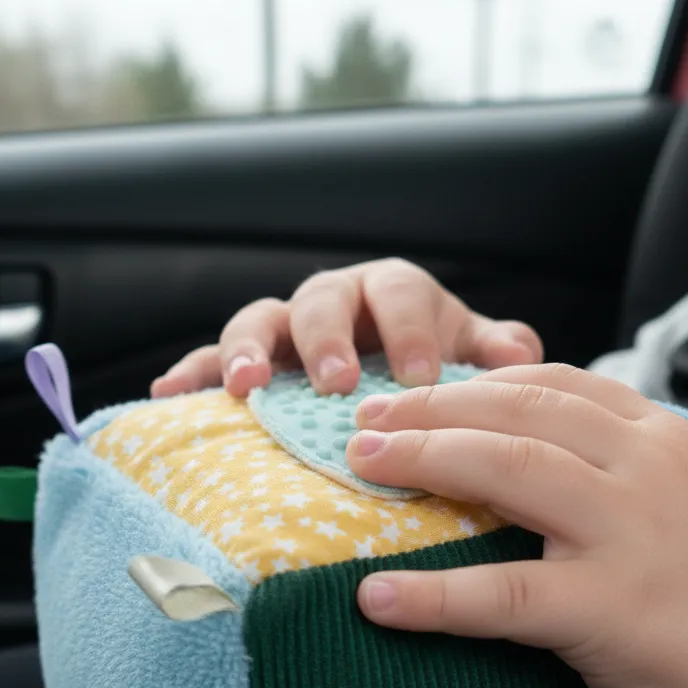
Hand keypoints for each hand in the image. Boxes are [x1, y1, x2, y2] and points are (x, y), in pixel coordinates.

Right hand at [150, 258, 541, 398]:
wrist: (395, 372)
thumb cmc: (435, 363)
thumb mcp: (471, 354)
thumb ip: (496, 351)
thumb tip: (519, 353)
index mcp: (394, 293)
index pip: (399, 294)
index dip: (409, 331)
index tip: (420, 377)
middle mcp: (338, 301)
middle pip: (323, 300)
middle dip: (328, 338)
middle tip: (338, 382)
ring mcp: (289, 328)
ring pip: (261, 320)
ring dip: (249, 349)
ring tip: (245, 384)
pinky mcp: (254, 357)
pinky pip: (212, 357)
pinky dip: (193, 372)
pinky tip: (168, 394)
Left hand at [346, 364, 687, 687]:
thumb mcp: (679, 496)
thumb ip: (613, 465)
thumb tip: (516, 451)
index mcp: (661, 435)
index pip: (555, 383)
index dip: (475, 384)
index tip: (419, 395)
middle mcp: (647, 466)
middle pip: (518, 414)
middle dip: (431, 411)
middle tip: (368, 420)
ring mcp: (631, 533)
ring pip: (509, 472)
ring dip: (423, 461)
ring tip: (360, 464)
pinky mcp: (612, 608)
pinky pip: (503, 594)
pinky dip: (433, 595)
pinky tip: (377, 597)